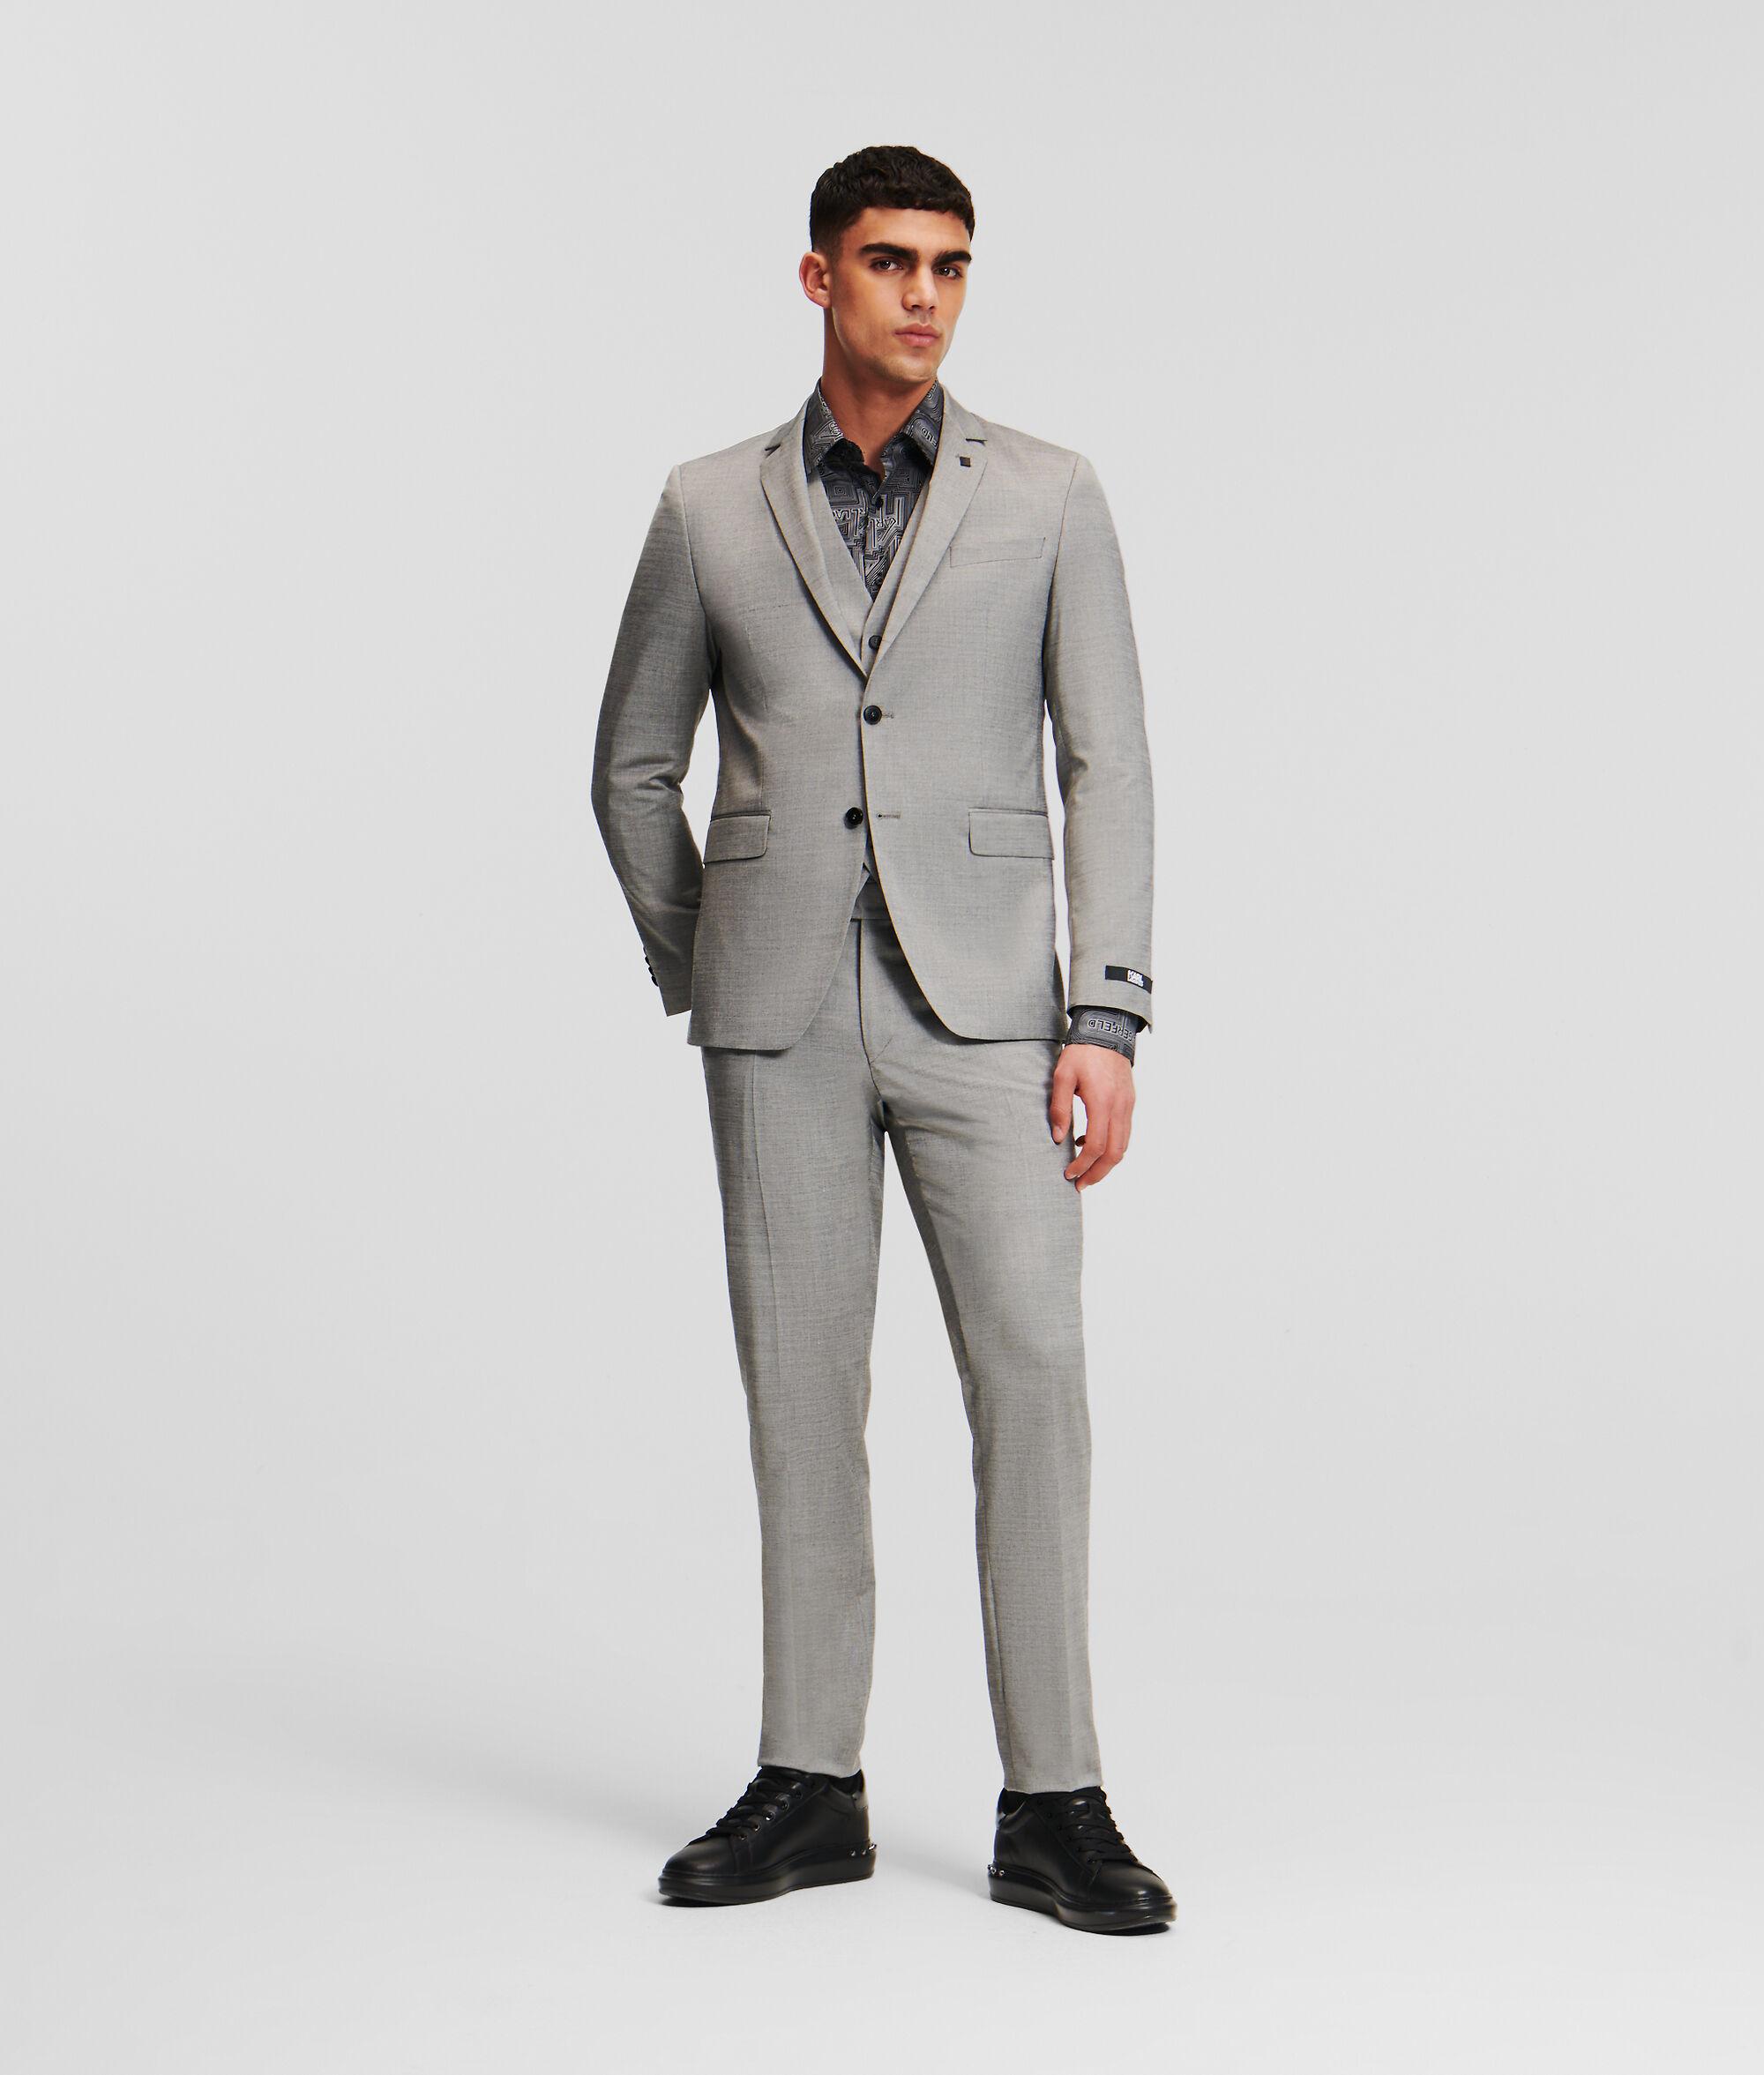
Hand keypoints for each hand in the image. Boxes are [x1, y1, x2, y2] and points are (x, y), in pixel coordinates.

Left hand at [1049, 1043, 1135, 1189]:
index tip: (1069, 1173)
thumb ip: (1059, 1108)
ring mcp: (1128, 1105)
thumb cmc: (1081, 1053)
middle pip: (1115, 1153)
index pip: (1097, 1146)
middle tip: (1080, 1184)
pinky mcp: (1130, 1102)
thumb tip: (1058, 1139)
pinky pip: (1124, 1133)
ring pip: (1123, 1146)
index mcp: (1102, 1102)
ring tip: (1085, 1170)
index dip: (1083, 1164)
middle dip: (1098, 1173)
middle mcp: (1120, 1107)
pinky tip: (1090, 1143)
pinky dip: (1111, 1146)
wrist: (1107, 1031)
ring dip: (1106, 1163)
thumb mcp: (1062, 1077)